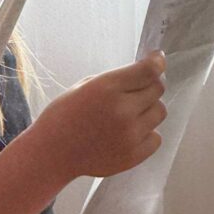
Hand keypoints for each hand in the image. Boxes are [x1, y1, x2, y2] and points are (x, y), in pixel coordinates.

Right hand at [34, 50, 166, 182]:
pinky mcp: (135, 155)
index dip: (156, 61)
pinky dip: (146, 132)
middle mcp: (123, 110)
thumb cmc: (63, 116)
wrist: (53, 153)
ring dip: (149, 109)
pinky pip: (156, 137)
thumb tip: (141, 76)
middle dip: (149, 85)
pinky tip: (128, 132)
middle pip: (158, 89)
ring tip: (129, 114)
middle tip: (136, 90)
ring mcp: (131, 134)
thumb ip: (114, 80)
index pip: (148, 70)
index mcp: (107, 88)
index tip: (157, 59)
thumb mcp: (83, 87)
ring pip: (160, 112)